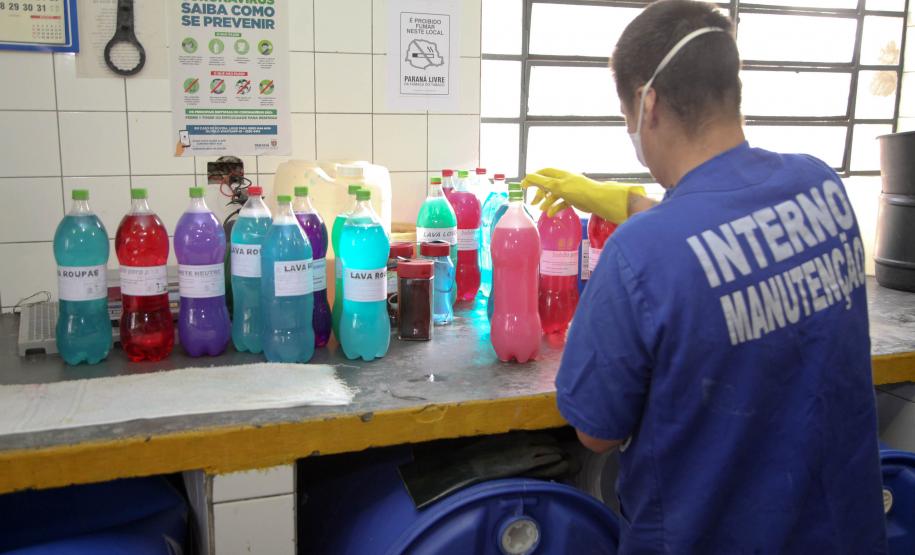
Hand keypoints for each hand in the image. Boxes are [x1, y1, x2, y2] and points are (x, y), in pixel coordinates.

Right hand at [521, 168, 647, 222]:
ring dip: (546, 202)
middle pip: (547, 185)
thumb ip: (541, 182)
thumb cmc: (577, 190)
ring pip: (554, 195)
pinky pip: (561, 203)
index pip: (543, 173)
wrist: (597, 200)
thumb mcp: (557, 185)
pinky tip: (551, 214)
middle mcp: (564, 180)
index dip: (533, 178)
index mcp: (560, 174)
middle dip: (539, 193)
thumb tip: (527, 177)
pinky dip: (555, 208)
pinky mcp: (574, 199)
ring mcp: (569, 190)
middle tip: (532, 203)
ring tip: (541, 210)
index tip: (523, 186)